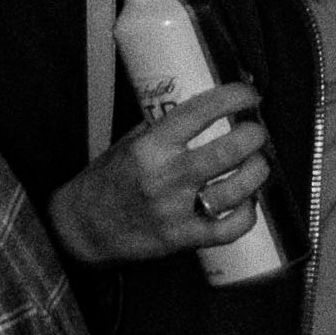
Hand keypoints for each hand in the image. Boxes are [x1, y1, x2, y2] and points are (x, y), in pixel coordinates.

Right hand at [46, 78, 269, 267]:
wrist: (78, 231)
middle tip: (256, 133)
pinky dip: (248, 214)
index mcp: (150, 147)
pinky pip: (230, 228)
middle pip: (229, 151)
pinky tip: (246, 202)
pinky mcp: (182, 239)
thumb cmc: (106, 182)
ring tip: (256, 164)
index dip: (233, 97)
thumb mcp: (127, 144)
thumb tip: (210, 108)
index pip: (199, 112)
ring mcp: (175, 211)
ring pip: (238, 189)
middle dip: (254, 136)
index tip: (249, 95)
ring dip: (257, 172)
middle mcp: (165, 176)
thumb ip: (164, 128)